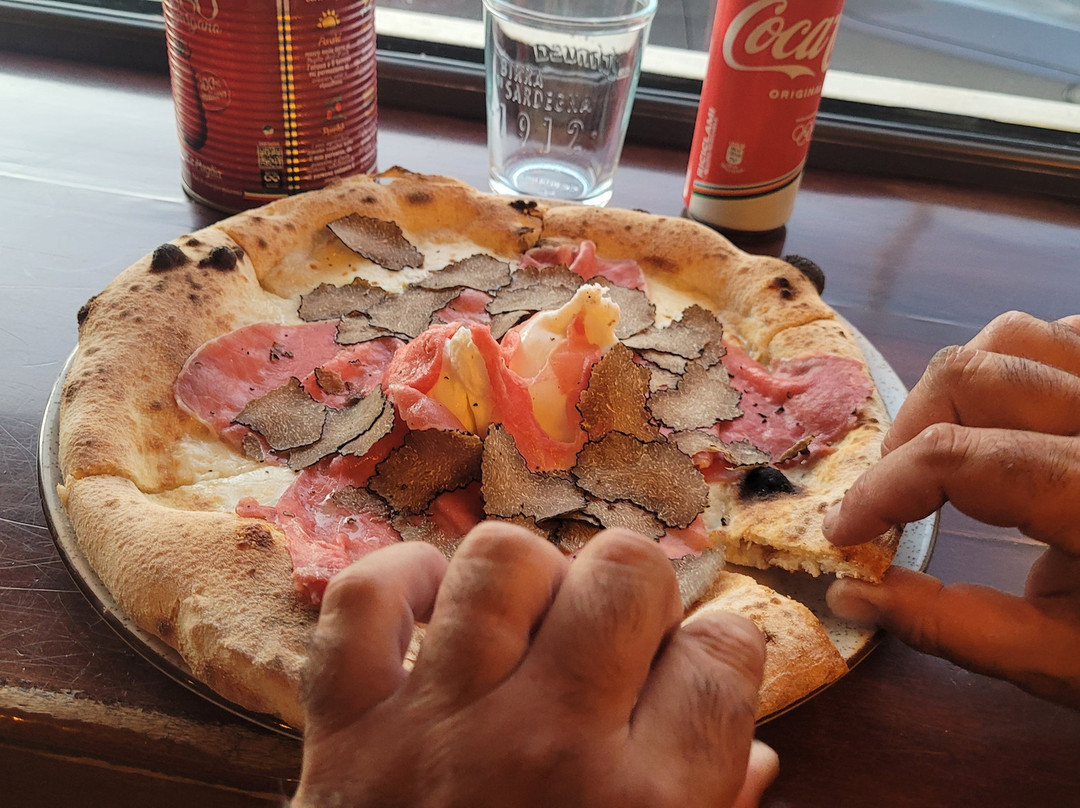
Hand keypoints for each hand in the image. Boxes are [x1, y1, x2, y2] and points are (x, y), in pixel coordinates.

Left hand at [292, 522, 778, 807]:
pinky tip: (431, 605)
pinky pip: (364, 602)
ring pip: (501, 561)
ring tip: (529, 620)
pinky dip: (395, 580)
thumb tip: (759, 756)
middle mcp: (550, 748)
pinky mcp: (346, 731)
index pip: (723, 653)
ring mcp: (439, 731)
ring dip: (528, 576)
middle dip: (635, 591)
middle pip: (623, 574)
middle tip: (613, 636)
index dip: (716, 651)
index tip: (689, 672)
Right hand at [823, 311, 1079, 707]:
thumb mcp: (1061, 660)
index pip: (958, 461)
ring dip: (954, 390)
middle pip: (971, 378)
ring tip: (941, 448)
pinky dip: (1014, 365)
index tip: (845, 533)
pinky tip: (1008, 419)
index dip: (881, 491)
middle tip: (891, 497)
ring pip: (1012, 337)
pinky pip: (1061, 334)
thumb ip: (951, 626)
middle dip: (906, 435)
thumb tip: (849, 594)